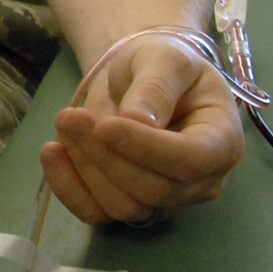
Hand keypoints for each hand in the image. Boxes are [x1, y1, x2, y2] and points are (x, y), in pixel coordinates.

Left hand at [40, 34, 242, 224]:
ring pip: (123, 206)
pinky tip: (51, 152)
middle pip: (152, 190)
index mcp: (221, 142)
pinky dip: (69, 188)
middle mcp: (199, 181)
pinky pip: (97, 213)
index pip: (189, 161)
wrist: (140, 75)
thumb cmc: (161, 63)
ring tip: (65, 121)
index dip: (146, 149)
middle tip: (69, 115)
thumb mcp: (164, 58)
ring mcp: (165, 199)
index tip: (105, 125)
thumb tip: (139, 121)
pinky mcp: (128, 203)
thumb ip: (156, 87)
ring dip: (84, 166)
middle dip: (105, 154)